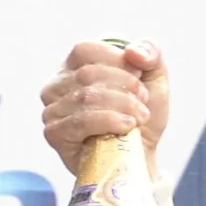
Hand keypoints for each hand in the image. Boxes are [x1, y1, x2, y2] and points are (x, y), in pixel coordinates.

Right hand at [41, 40, 169, 168]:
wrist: (141, 155)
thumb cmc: (142, 116)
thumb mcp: (154, 78)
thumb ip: (150, 52)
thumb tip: (132, 51)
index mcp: (74, 66)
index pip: (85, 50)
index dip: (117, 62)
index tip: (139, 78)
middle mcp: (56, 85)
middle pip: (88, 74)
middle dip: (124, 87)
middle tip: (143, 102)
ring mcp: (52, 110)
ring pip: (86, 97)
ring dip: (122, 106)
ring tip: (139, 117)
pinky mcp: (54, 134)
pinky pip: (81, 121)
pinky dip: (110, 122)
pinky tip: (127, 127)